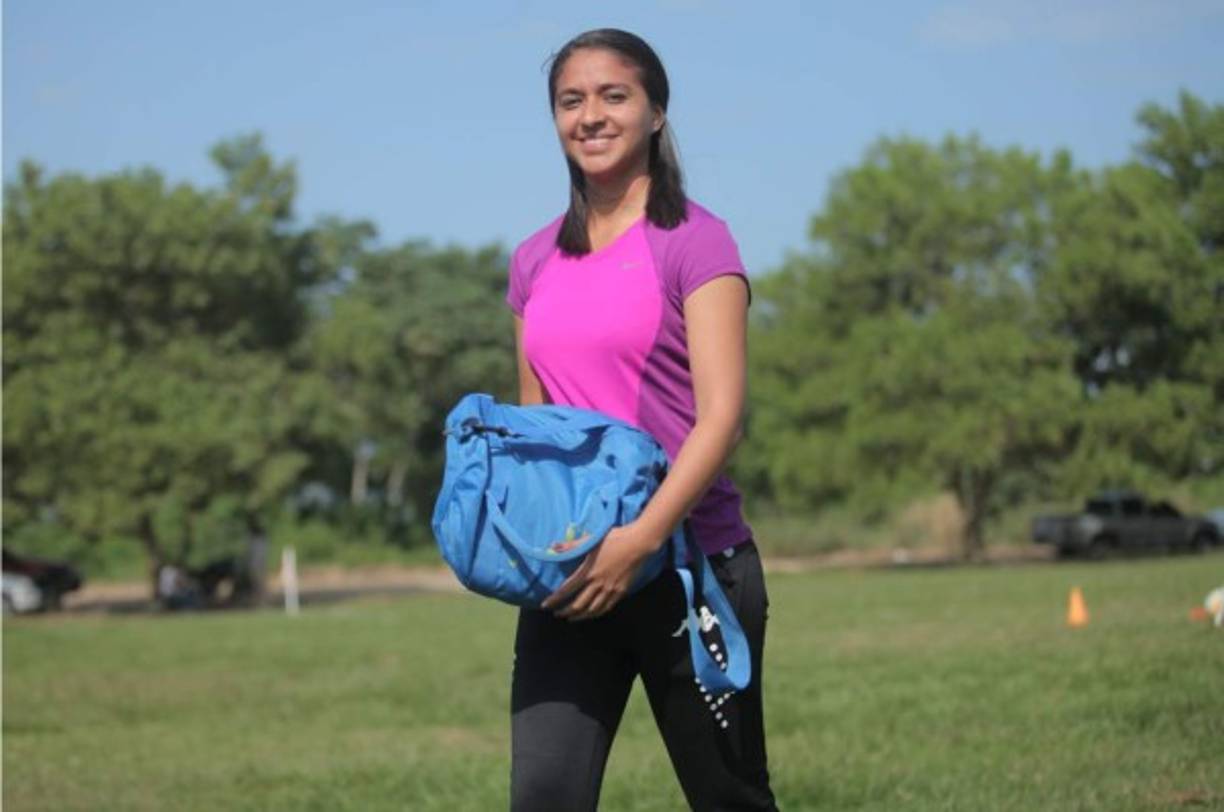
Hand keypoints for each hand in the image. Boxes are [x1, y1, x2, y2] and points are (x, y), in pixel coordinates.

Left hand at [542, 524, 657, 620]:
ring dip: (579, 616)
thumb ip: (572, 545)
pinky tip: (591, 614)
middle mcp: (598, 584)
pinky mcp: (621, 592)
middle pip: (578, 604)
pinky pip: (606, 607)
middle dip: (565, 611)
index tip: (545, 605)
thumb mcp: (591, 540)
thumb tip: (553, 546)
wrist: (639, 544)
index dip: (554, 599)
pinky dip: (596, 614)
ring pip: (592, 610)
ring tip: (571, 618)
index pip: (567, 589)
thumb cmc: (614, 538)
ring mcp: (610, 589)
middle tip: (557, 613)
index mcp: (588, 571)